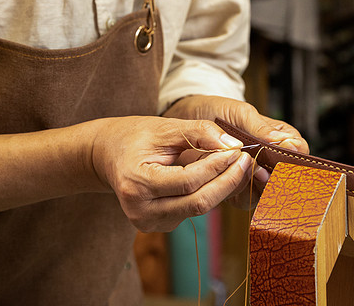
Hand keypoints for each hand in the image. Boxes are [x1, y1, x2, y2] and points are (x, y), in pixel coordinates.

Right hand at [89, 116, 252, 231]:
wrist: (107, 156)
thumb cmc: (134, 137)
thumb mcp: (164, 127)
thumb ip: (198, 132)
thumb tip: (232, 146)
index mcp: (136, 183)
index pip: (188, 181)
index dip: (217, 166)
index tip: (238, 150)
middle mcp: (140, 210)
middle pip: (197, 202)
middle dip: (227, 181)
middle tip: (246, 160)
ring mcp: (149, 223)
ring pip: (198, 209)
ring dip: (222, 187)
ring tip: (237, 164)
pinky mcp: (159, 226)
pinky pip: (192, 211)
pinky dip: (209, 193)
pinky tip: (219, 176)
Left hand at [163, 96, 308, 206]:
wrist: (184, 120)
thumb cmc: (215, 111)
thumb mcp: (238, 112)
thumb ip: (258, 126)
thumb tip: (281, 142)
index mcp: (276, 137)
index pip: (297, 150)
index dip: (295, 155)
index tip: (284, 154)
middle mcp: (268, 159)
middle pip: (286, 175)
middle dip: (278, 176)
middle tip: (265, 171)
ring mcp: (252, 176)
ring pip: (268, 190)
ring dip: (259, 186)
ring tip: (248, 174)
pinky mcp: (235, 189)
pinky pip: (245, 199)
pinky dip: (241, 193)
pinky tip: (232, 184)